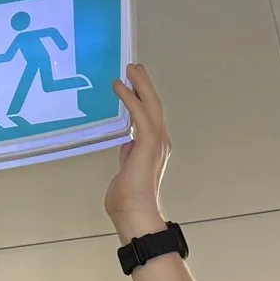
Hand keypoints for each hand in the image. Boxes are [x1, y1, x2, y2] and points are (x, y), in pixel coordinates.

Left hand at [105, 62, 171, 243]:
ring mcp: (156, 141)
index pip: (149, 117)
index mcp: (154, 149)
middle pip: (154, 105)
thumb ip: (127, 157)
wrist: (135, 213)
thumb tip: (126, 147)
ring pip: (150, 104)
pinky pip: (138, 113)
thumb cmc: (127, 201)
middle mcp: (159, 142)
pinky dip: (129, 97)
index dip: (142, 99)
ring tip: (130, 68)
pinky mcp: (148, 142)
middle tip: (135, 68)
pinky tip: (119, 86)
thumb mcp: (126, 172)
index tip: (134, 85)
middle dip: (144, 85)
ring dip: (140, 84)